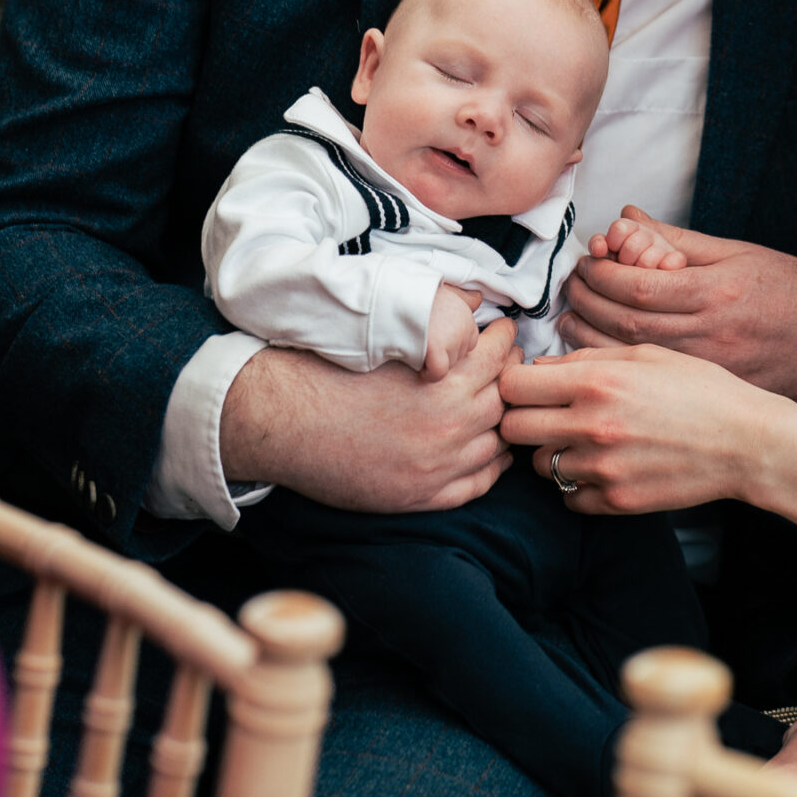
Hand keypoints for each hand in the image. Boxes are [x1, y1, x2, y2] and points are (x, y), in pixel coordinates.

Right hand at [220, 318, 518, 511]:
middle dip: (508, 380)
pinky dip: (492, 469)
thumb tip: (473, 300)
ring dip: (503, 424)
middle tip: (509, 367)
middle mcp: (448, 427)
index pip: (498, 358)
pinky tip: (495, 455)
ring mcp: (436, 467)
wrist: (287, 421)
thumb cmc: (331, 371)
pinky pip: (476, 485)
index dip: (506, 342)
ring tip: (503, 409)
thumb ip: (436, 324)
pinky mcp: (420, 496)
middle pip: (502, 401)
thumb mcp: (388, 340)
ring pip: (495, 444)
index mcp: (444, 384)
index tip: (506, 335)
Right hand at [423, 283, 482, 378]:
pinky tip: (415, 361)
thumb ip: (463, 298)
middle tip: (422, 341)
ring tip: (416, 346)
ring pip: (449, 365)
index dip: (449, 345)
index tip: (432, 338)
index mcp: (466, 313)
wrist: (395, 293)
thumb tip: (477, 298)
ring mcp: (454, 338)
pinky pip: (438, 372)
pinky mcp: (438, 348)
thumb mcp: (444, 290)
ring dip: (433, 361)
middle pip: (458, 356)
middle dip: (442, 354)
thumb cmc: (414, 292)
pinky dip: (427, 372)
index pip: (468, 342)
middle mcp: (464, 326)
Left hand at [499, 340, 792, 513]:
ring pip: (538, 466)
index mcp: (597, 381)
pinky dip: (578, 486)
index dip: (515, 383)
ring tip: (584, 441)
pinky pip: (568, 498)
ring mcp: (602, 468)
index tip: (530, 386)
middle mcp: (591, 425)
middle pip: (512, 428)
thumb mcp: (646, 354)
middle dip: (523, 419)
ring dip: (552, 453)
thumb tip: (542, 368)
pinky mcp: (616, 502)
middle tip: (548, 415)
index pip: (513, 385)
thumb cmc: (700, 389)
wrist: (746, 442)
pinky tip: (603, 468)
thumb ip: (588, 358)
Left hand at [561, 206, 796, 400]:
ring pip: (630, 362)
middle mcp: (708, 340)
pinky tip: (592, 372)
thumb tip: (626, 218)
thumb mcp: (737, 253)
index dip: (601, 275)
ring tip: (569, 325)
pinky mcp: (710, 398)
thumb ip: (675, 240)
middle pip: (623, 327)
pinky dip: (609, 384)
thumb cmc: (789, 292)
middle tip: (570, 290)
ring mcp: (708, 377)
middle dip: (585, 306)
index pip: (637, 287)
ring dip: (586, 346)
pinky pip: (647, 395)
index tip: (586, 265)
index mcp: (716, 295)